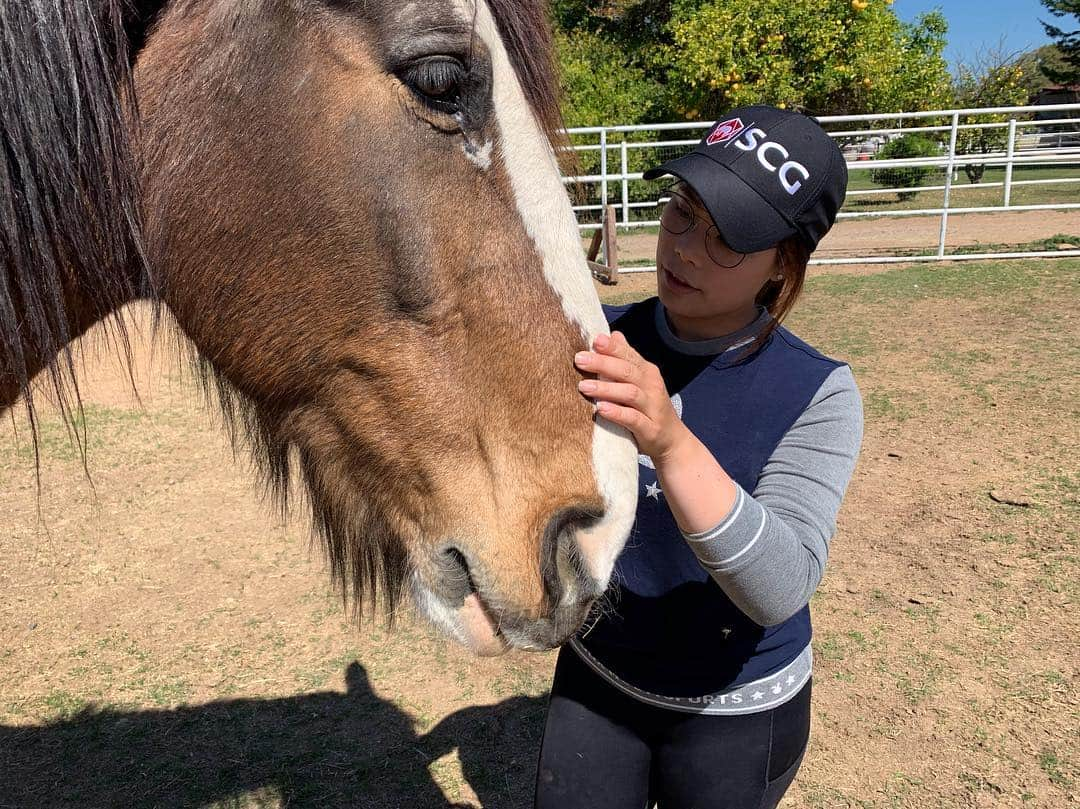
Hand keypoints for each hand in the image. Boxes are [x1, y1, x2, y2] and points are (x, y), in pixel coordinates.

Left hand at [575, 332, 690, 463]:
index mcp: (647, 372)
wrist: (672, 441)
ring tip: (584, 386)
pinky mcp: (650, 429)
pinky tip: (601, 409)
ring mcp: (652, 408)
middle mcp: (652, 387)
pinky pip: (633, 419)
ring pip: (630, 393)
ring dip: (606, 389)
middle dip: (603, 363)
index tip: (594, 340)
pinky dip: (617, 413)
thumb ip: (625, 359)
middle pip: (627, 371)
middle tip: (580, 359)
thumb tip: (612, 335)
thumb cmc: (648, 408)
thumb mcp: (639, 381)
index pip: (629, 355)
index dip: (613, 347)